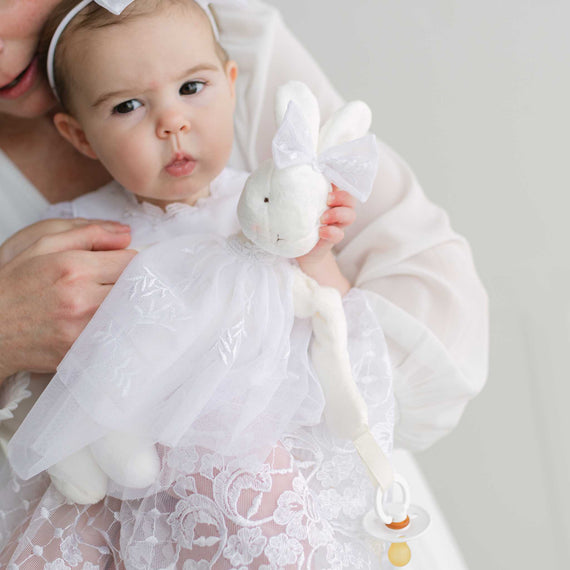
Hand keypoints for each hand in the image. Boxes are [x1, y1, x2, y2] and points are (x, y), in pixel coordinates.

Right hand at [0, 222, 135, 379]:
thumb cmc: (14, 286)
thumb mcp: (42, 246)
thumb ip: (88, 234)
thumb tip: (126, 234)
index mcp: (74, 268)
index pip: (130, 261)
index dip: (126, 260)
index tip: (117, 264)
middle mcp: (83, 299)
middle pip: (134, 286)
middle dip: (127, 281)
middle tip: (110, 283)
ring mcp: (84, 329)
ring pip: (129, 310)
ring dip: (123, 303)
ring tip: (102, 300)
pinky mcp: (84, 350)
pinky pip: (116, 333)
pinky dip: (114, 325)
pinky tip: (98, 320)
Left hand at [295, 186, 355, 293]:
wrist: (298, 250)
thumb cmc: (294, 221)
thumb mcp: (291, 203)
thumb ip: (288, 190)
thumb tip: (269, 171)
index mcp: (327, 196)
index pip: (340, 182)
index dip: (338, 178)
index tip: (326, 178)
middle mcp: (335, 208)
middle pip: (350, 198)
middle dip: (342, 196)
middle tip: (327, 199)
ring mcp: (335, 224)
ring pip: (350, 215)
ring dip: (339, 213)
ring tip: (323, 218)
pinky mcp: (332, 238)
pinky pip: (339, 235)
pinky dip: (332, 232)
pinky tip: (321, 232)